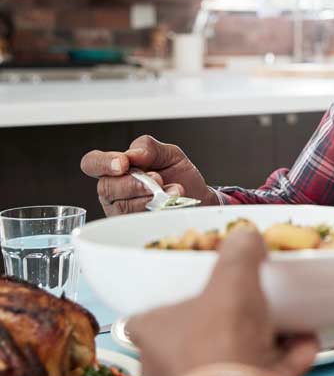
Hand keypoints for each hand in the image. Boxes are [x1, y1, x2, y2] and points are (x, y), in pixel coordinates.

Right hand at [80, 135, 214, 215]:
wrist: (199, 197)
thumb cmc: (179, 175)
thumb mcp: (169, 153)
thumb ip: (149, 147)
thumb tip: (133, 153)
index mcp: (116, 168)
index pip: (92, 163)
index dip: (102, 163)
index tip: (123, 164)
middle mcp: (113, 190)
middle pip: (107, 187)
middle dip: (134, 183)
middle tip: (157, 179)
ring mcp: (120, 211)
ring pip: (123, 206)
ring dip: (150, 197)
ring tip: (173, 190)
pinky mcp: (133, 227)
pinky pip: (138, 221)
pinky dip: (158, 210)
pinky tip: (172, 203)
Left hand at [128, 229, 319, 375]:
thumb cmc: (218, 344)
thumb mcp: (233, 282)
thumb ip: (240, 253)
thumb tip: (246, 235)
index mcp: (154, 333)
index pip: (160, 308)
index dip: (189, 292)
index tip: (215, 281)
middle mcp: (170, 363)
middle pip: (208, 329)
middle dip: (244, 315)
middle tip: (264, 298)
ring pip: (238, 352)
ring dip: (273, 336)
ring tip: (297, 321)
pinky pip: (261, 372)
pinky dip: (286, 358)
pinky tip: (306, 344)